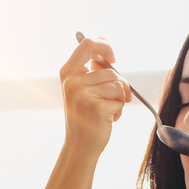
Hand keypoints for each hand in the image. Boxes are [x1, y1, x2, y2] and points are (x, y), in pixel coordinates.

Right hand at [59, 36, 131, 156]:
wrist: (80, 145)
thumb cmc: (85, 117)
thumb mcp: (83, 90)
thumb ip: (92, 71)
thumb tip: (104, 50)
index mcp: (68, 72)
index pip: (88, 43)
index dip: (105, 46)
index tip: (113, 58)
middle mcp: (73, 81)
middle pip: (111, 71)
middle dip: (120, 86)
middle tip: (114, 100)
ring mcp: (83, 94)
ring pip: (119, 85)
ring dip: (120, 100)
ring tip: (108, 110)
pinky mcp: (96, 107)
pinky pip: (120, 100)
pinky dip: (119, 110)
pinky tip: (108, 119)